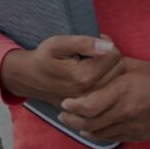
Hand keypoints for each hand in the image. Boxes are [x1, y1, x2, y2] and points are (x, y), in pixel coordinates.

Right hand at [0, 34, 124, 105]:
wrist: (29, 79)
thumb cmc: (43, 58)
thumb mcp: (57, 44)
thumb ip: (83, 43)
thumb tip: (107, 46)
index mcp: (84, 77)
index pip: (114, 55)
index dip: (106, 44)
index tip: (95, 41)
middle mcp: (91, 93)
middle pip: (120, 68)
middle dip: (110, 57)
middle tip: (94, 52)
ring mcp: (92, 103)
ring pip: (118, 80)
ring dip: (111, 69)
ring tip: (94, 62)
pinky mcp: (91, 107)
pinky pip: (111, 91)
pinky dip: (108, 80)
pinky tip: (95, 75)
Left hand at [57, 58, 149, 141]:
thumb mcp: (132, 64)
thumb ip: (111, 58)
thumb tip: (97, 39)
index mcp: (123, 91)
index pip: (89, 106)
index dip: (73, 107)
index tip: (64, 103)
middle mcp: (127, 111)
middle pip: (91, 123)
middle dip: (73, 121)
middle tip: (63, 116)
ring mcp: (134, 126)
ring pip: (101, 133)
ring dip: (85, 129)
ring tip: (75, 123)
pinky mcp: (140, 135)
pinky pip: (114, 138)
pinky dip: (101, 134)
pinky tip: (93, 129)